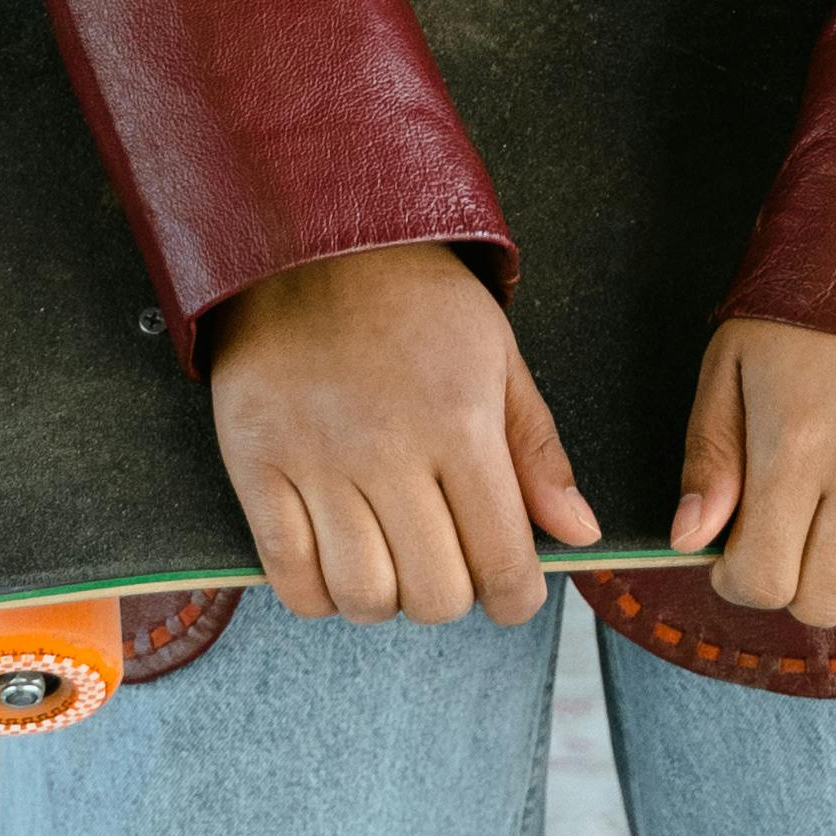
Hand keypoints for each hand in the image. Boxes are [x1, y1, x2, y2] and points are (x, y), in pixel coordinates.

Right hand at [209, 243, 600, 627]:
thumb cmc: (416, 298)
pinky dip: (318, 595)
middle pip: (433, 595)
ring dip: (387, 598)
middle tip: (447, 560)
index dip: (517, 598)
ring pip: (362, 596)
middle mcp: (387, 449)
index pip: (502, 562)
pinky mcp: (255, 462)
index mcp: (459, 422)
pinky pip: (289, 576)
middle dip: (453, 595)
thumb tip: (580, 536)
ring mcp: (315, 459)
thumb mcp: (497, 356)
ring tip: (391, 560)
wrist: (310, 237)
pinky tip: (336, 564)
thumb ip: (536, 451)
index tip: (511, 592)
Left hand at [669, 315, 835, 626]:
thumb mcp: (735, 360)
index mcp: (795, 444)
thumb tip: (689, 540)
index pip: (764, 578)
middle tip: (791, 541)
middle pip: (826, 599)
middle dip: (793, 583)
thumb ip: (710, 454)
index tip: (736, 559)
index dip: (739, 582)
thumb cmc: (811, 306)